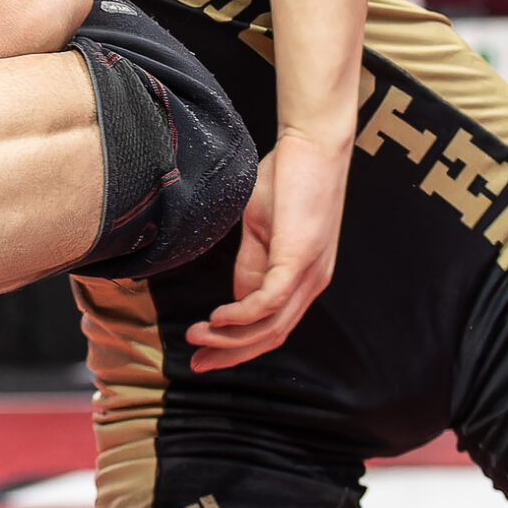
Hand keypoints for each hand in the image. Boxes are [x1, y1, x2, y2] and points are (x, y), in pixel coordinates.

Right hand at [185, 129, 347, 371]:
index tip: (202, 352)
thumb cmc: (288, 178)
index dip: (236, 345)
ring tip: (196, 337)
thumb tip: (235, 298)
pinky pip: (270, 302)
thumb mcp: (260, 229)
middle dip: (230, 355)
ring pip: (270, 327)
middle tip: (195, 364)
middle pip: (271, 337)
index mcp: (303, 277)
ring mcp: (309, 273)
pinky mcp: (301, 258)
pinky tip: (217, 318)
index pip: (271, 326)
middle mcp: (312, 283)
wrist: (311, 143)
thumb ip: (251, 265)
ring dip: (229, 339)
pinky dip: (241, 316)